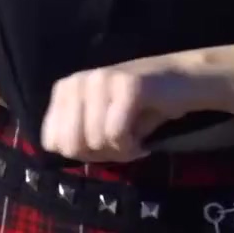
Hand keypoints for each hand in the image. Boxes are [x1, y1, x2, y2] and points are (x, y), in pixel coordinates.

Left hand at [38, 59, 203, 162]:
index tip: (103, 145)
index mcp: (64, 90)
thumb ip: (77, 138)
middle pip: (71, 145)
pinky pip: (116, 134)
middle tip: (120, 145)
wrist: (182, 81)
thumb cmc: (138, 109)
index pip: (52, 141)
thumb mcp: (99, 124)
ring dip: (120, 151)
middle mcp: (77, 81)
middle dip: (98, 155)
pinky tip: (143, 140)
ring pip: (95, 140)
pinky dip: (132, 146)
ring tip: (134, 139)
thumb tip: (64, 151)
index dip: (80, 153)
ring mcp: (101, 79)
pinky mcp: (128, 84)